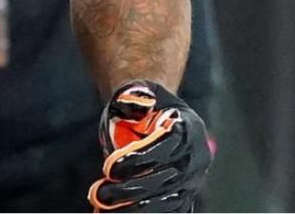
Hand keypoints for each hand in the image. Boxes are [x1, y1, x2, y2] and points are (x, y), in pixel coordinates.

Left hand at [88, 81, 211, 211]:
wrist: (156, 119)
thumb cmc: (142, 105)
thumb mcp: (136, 92)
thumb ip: (133, 97)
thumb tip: (137, 105)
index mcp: (188, 128)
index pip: (167, 147)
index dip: (138, 159)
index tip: (109, 168)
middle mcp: (195, 158)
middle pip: (166, 180)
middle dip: (129, 190)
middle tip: (99, 194)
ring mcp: (192, 181)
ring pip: (166, 203)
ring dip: (133, 210)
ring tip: (104, 210)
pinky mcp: (184, 198)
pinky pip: (168, 212)